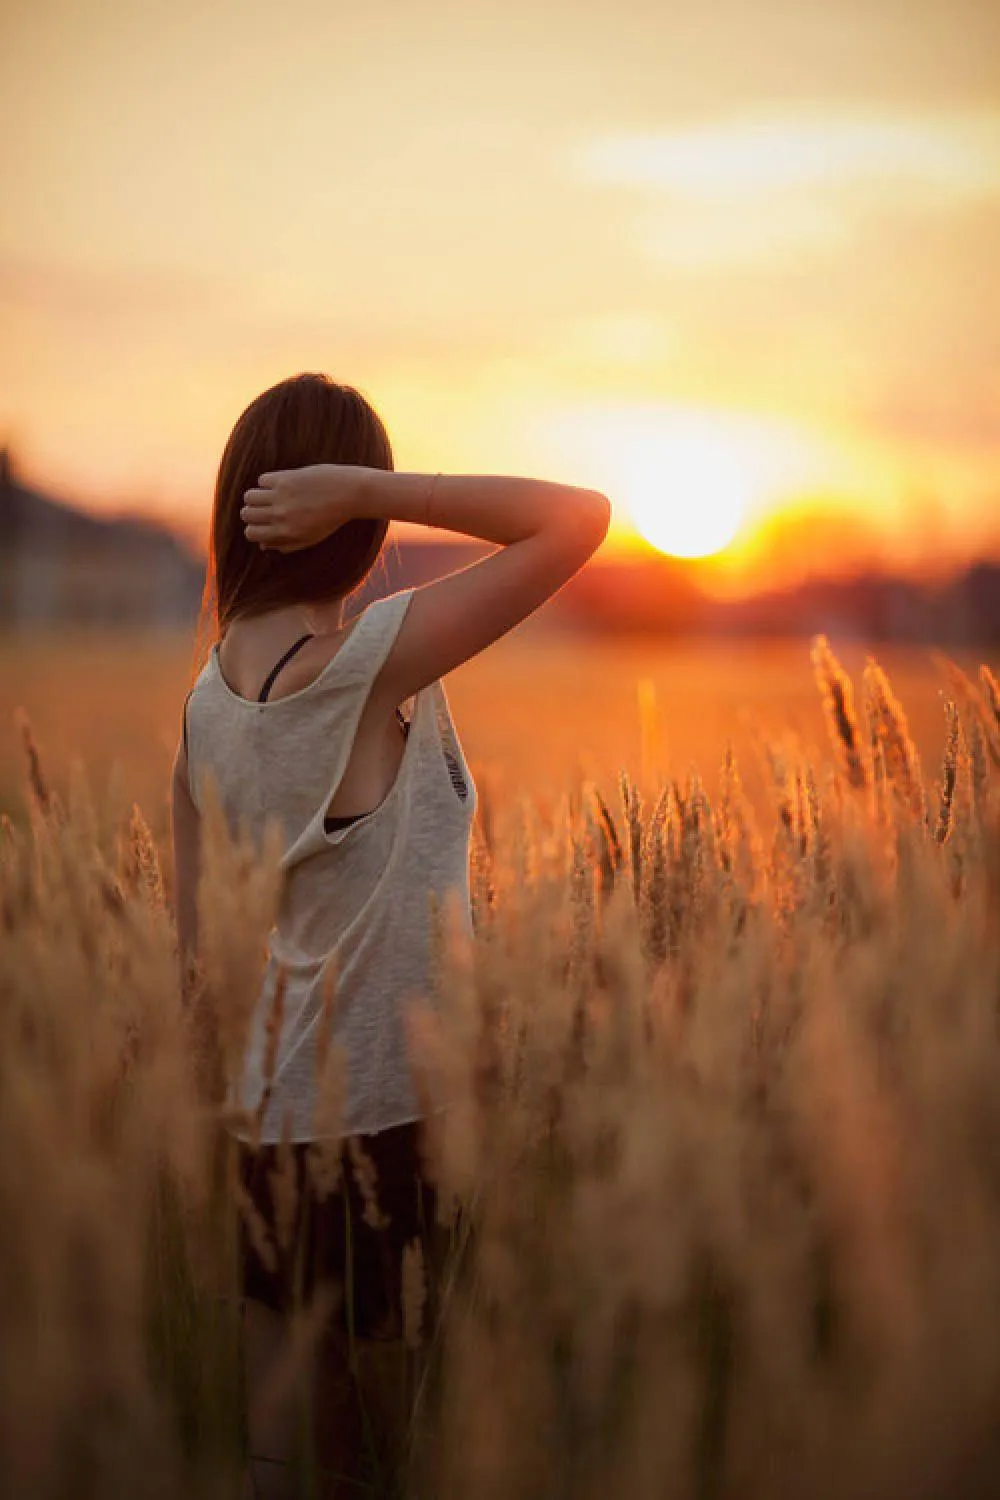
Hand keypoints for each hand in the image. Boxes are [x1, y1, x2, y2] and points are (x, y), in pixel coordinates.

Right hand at [240, 463, 366, 552]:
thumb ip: (286, 545)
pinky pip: (262, 480)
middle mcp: (281, 515)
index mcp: (286, 532)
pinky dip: (267, 482)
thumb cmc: (332, 518)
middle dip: (251, 513)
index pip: (251, 533)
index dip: (253, 529)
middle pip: (246, 514)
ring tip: (268, 496)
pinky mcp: (286, 478)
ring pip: (249, 497)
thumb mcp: (311, 538)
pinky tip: (280, 484)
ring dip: (256, 497)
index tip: (261, 524)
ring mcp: (282, 496)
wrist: (350, 494)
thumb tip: (262, 546)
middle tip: (263, 509)